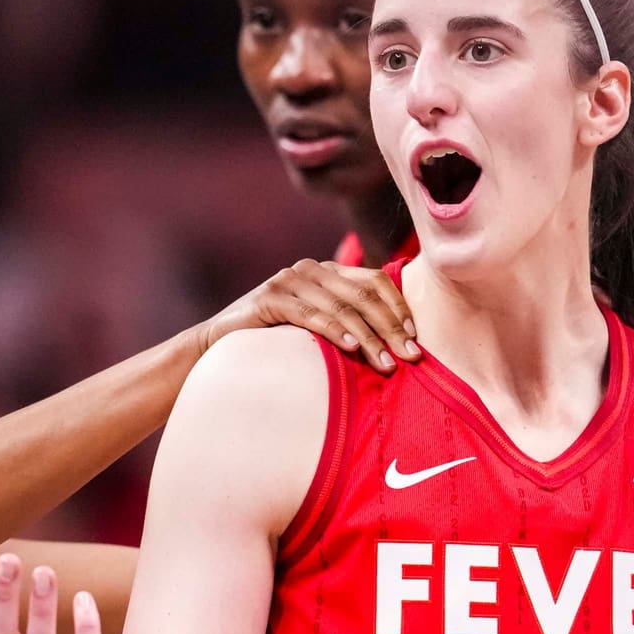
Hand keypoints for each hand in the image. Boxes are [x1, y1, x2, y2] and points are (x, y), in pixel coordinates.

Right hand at [196, 259, 419, 372]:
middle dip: (391, 327)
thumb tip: (396, 341)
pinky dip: (335, 332)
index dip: (398, 307)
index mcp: (327, 271)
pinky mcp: (271, 297)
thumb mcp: (318, 326)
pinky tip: (352, 349)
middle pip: (364, 293)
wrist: (219, 346)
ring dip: (369, 338)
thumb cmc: (275, 342)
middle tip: (411, 356)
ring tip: (386, 364)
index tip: (415, 337)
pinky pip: (312, 315)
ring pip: (342, 307)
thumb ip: (347, 321)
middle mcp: (311, 269)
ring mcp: (289, 280)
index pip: (375, 280)